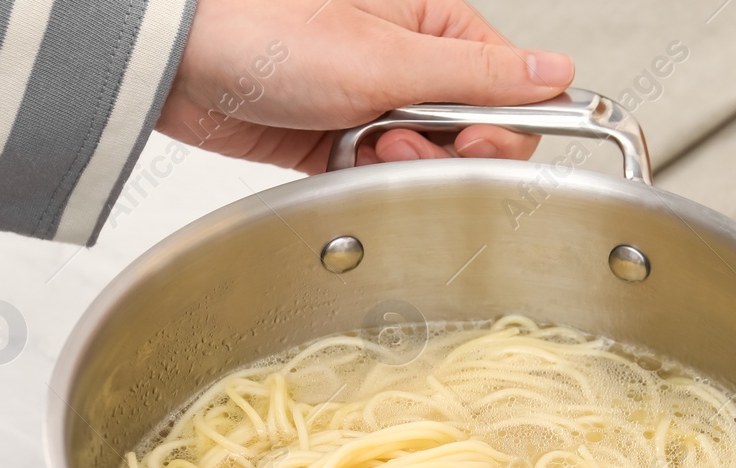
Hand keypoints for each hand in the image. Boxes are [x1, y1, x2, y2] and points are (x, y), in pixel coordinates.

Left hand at [159, 0, 575, 171]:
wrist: (176, 63)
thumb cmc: (265, 30)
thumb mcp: (385, 58)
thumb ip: (479, 77)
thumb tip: (558, 76)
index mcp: (436, 22)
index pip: (511, 90)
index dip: (500, 129)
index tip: (471, 144)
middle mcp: (412, 60)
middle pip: (474, 134)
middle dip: (441, 151)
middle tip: (396, 142)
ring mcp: (376, 100)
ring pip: (426, 161)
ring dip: (396, 166)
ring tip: (356, 143)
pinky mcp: (342, 136)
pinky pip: (381, 174)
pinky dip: (364, 176)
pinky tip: (337, 157)